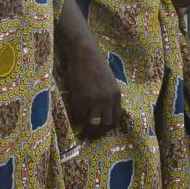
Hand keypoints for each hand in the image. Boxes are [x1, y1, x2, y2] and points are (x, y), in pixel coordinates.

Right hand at [56, 21, 121, 139]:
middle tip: (90, 134)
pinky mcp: (82, 99)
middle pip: (106, 124)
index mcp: (116, 95)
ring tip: (82, 131)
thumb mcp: (108, 81)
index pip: (116, 119)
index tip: (101, 130)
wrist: (84, 53)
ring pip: (93, 123)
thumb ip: (107, 95)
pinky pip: (79, 116)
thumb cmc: (94, 64)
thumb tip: (101, 110)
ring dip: (87, 129)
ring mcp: (95, 100)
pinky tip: (73, 118)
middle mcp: (108, 100)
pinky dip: (76, 119)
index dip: (108, 127)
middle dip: (98, 132)